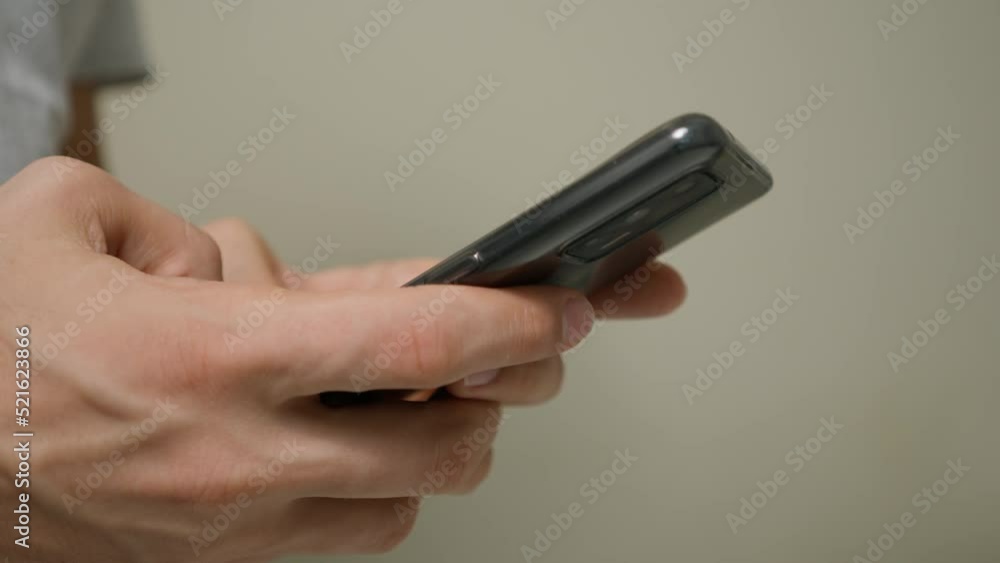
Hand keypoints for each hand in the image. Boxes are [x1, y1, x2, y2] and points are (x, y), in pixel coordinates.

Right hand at [0, 158, 621, 561]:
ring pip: (404, 509)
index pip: (414, 345)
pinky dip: (379, 498)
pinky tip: (360, 452)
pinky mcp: (225, 561)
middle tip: (517, 353)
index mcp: (215, 356)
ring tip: (435, 400)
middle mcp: (242, 454)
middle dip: (504, 400)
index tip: (564, 307)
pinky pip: (345, 542)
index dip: (508, 324)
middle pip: (444, 451)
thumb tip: (240, 266)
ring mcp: (239, 524)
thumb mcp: (62, 219)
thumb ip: (170, 222)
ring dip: (441, 452)